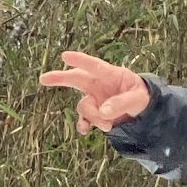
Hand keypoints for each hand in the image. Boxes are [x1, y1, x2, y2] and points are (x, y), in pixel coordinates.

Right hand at [39, 52, 153, 133]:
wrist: (142, 109)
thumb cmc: (141, 96)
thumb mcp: (138, 99)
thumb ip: (121, 103)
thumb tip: (103, 112)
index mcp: (111, 74)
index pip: (94, 66)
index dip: (79, 61)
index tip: (64, 56)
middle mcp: (98, 84)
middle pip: (76, 78)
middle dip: (60, 78)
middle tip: (43, 79)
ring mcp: (94, 97)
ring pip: (84, 106)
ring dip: (93, 117)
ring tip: (108, 125)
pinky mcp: (94, 111)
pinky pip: (83, 118)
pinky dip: (84, 124)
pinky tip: (85, 130)